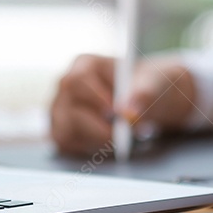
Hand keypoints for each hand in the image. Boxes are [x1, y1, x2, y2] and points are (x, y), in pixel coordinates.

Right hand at [49, 54, 197, 155]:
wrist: (144, 99)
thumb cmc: (144, 85)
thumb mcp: (151, 84)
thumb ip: (143, 94)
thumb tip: (131, 112)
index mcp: (84, 65)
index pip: (78, 81)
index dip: (96, 100)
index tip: (117, 113)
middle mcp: (67, 86)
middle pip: (68, 108)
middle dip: (97, 127)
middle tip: (123, 135)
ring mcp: (60, 108)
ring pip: (65, 130)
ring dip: (95, 139)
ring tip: (120, 137)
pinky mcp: (62, 129)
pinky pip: (67, 143)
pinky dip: (88, 147)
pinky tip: (107, 141)